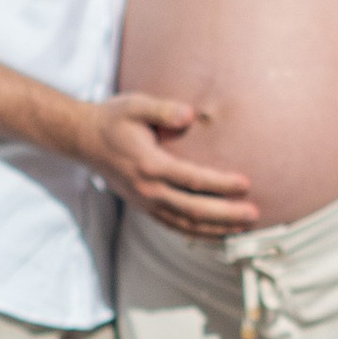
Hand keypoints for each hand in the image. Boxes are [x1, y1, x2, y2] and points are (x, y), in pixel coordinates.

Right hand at [84, 90, 260, 235]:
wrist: (84, 139)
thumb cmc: (114, 119)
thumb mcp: (136, 105)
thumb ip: (164, 110)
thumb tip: (189, 115)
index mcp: (150, 165)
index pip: (193, 179)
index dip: (221, 184)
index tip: (246, 184)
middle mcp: (148, 190)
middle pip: (194, 209)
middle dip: (226, 214)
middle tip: (253, 215)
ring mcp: (145, 202)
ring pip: (185, 224)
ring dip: (215, 229)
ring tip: (242, 229)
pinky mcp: (144, 207)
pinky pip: (174, 225)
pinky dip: (197, 233)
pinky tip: (216, 233)